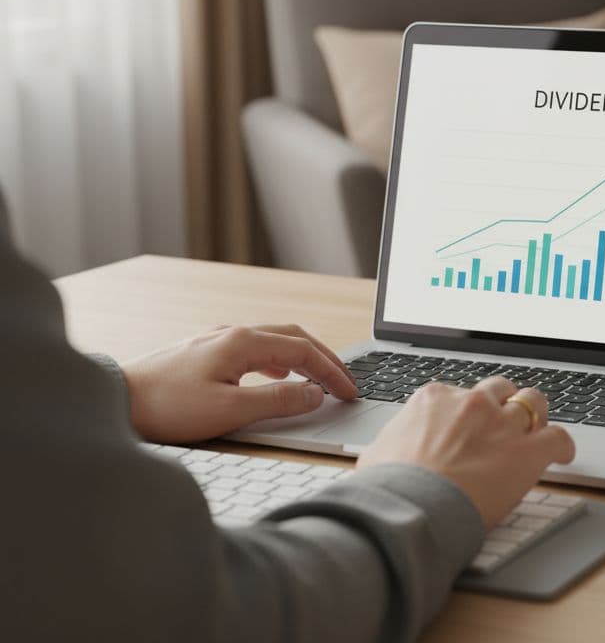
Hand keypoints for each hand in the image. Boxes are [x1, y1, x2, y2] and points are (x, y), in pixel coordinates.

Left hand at [121, 324, 358, 443]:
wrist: (116, 400)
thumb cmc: (168, 407)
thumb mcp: (231, 410)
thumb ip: (279, 402)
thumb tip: (315, 394)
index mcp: (244, 342)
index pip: (304, 352)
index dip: (333, 372)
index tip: (350, 392)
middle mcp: (233, 333)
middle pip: (293, 338)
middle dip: (324, 359)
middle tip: (344, 382)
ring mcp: (216, 340)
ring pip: (274, 341)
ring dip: (302, 358)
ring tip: (318, 379)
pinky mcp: (203, 352)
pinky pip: (254, 349)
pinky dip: (278, 362)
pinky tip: (275, 378)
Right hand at [357, 377, 575, 527]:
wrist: (410, 509)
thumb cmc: (388, 489)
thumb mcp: (378, 454)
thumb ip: (394, 443)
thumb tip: (388, 451)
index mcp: (435, 398)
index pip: (461, 393)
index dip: (471, 411)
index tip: (474, 425)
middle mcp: (472, 403)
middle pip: (500, 389)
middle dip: (505, 403)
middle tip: (508, 422)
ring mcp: (502, 424)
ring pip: (534, 403)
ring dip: (537, 415)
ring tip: (540, 429)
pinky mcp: (527, 451)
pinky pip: (558, 437)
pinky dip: (563, 445)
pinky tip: (563, 455)